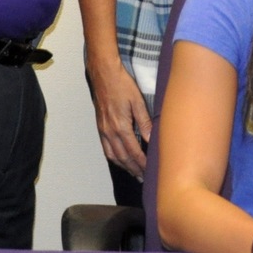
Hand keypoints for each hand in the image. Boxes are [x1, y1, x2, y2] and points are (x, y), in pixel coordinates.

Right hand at [88, 60, 151, 177]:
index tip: (150, 171)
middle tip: (144, 178)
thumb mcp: (138, 101)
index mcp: (121, 127)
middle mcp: (110, 131)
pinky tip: (120, 159)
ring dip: (124, 166)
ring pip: (113, 155)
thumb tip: (152, 139)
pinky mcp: (100, 126)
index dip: (142, 164)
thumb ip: (144, 122)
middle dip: (134, 169)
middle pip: (123, 158)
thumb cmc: (122, 84)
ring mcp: (103, 130)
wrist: (103, 73)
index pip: (134, 152)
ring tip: (134, 173)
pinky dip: (114, 157)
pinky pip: (106, 148)